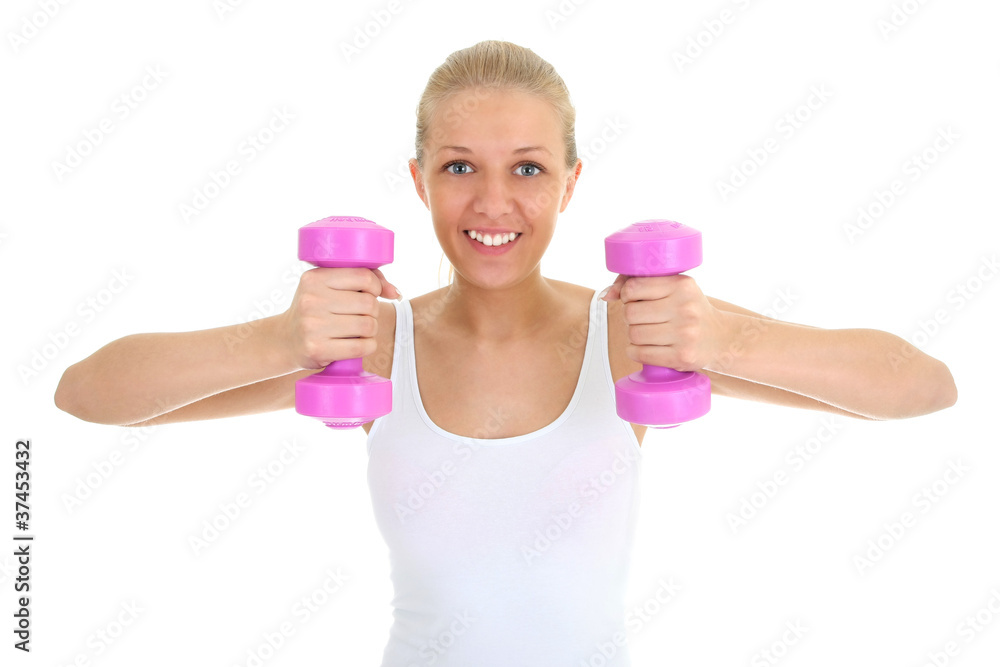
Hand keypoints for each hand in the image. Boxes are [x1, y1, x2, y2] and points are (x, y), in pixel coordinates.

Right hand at [275, 267, 400, 369]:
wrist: (285, 341)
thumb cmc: (316, 310)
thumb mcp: (328, 287)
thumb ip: (364, 281)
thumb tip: (396, 293)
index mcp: (314, 278)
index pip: (363, 276)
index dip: (376, 286)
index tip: (371, 293)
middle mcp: (311, 299)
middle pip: (369, 303)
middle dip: (373, 311)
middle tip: (362, 315)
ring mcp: (313, 325)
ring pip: (368, 325)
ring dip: (371, 330)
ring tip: (359, 330)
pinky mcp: (317, 348)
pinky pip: (361, 347)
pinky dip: (368, 346)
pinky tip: (360, 344)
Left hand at [602, 274, 730, 371]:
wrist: (720, 338)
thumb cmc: (688, 309)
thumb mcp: (674, 287)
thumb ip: (637, 282)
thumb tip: (606, 295)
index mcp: (682, 285)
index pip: (633, 287)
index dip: (627, 295)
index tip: (636, 300)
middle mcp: (685, 308)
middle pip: (630, 313)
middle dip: (630, 318)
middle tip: (642, 320)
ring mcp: (685, 334)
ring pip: (633, 334)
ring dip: (633, 336)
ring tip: (647, 333)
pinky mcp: (682, 357)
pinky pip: (640, 354)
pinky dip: (635, 351)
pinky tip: (644, 348)